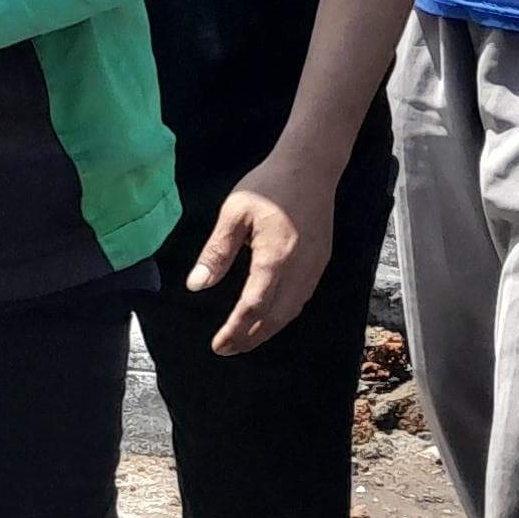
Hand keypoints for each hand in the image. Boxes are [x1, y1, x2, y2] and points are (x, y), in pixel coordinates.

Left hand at [185, 155, 335, 354]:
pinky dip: (284, 315)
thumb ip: (216, 252)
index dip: (235, 330)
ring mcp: (315, 267)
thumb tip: (197, 284)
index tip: (218, 345)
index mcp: (275, 258)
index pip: (253, 306)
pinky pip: (302, 299)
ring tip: (244, 340)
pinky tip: (269, 317)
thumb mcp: (233, 214)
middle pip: (276, 317)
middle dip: (251, 337)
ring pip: (292, 311)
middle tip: (227, 349)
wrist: (310, 168)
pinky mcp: (321, 262)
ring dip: (268, 330)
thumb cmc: (267, 187)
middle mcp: (300, 269)